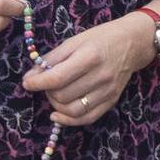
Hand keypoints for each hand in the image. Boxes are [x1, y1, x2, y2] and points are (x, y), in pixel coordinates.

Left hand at [23, 16, 149, 126]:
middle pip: (63, 95)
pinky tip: (58, 114)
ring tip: (54, 94)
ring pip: (73, 110)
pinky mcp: (112, 101)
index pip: (57, 77)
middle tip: (46, 83)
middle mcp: (101, 76)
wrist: (133, 43)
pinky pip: (87, 118)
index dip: (37, 83)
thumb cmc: (100, 38)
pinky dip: (69, 120)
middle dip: (47, 92)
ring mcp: (108, 91)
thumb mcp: (74, 41)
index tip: (27, 82)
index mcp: (90, 56)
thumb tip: (30, 78)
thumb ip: (52, 59)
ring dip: (56, 106)